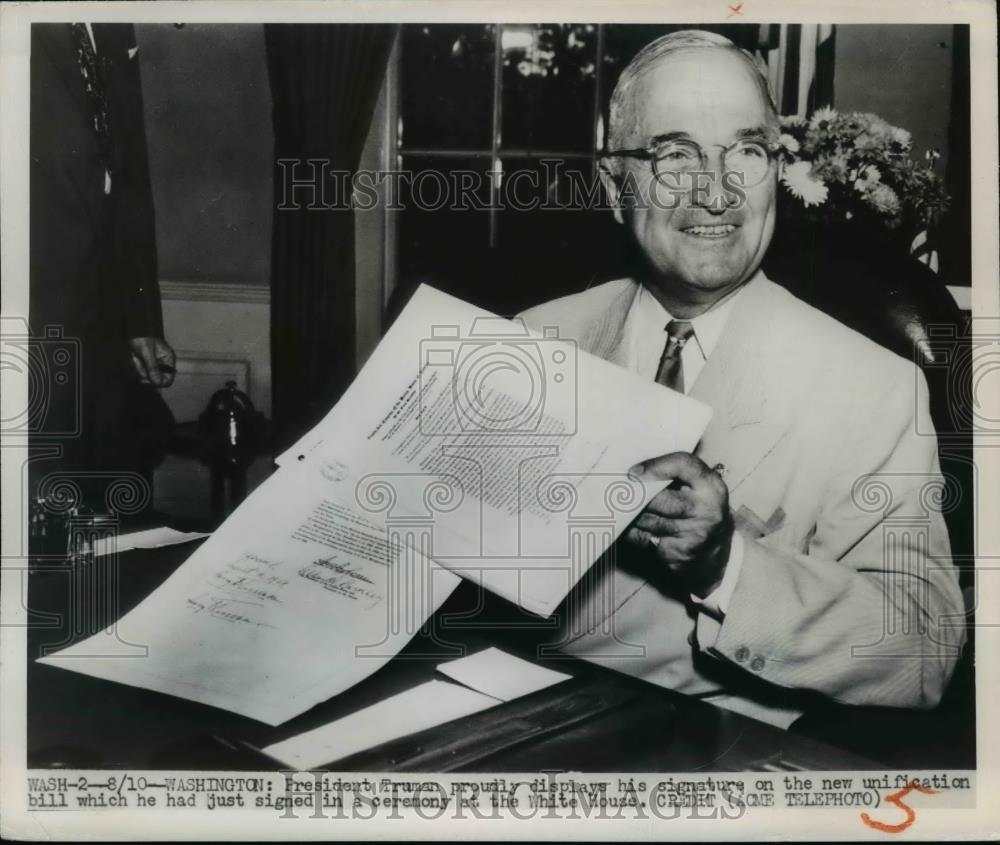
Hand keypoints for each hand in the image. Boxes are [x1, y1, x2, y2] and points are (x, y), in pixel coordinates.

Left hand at [129, 337, 175, 387]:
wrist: (133, 330)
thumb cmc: (142, 337)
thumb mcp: (147, 352)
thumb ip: (153, 367)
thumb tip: (158, 383)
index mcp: (168, 359)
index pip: (168, 379)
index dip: (158, 382)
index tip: (146, 379)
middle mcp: (163, 364)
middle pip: (156, 380)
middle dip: (146, 374)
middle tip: (138, 365)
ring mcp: (155, 365)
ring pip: (147, 377)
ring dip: (139, 369)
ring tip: (135, 358)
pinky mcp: (146, 365)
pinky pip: (142, 372)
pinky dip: (137, 367)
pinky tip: (135, 358)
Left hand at [625, 452, 732, 597]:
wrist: (716, 550)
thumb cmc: (699, 510)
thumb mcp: (699, 486)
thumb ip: (674, 473)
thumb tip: (635, 470)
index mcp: (710, 485)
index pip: (682, 465)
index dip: (655, 466)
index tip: (634, 471)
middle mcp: (706, 510)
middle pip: (659, 498)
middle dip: (636, 496)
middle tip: (618, 491)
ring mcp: (693, 534)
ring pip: (647, 519)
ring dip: (629, 514)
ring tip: (621, 507)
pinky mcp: (677, 553)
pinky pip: (642, 538)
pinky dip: (631, 531)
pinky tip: (630, 525)